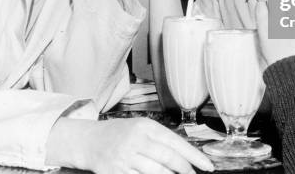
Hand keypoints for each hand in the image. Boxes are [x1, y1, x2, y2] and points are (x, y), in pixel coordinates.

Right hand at [47, 117, 213, 173]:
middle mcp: (136, 140)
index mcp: (145, 126)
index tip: (207, 166)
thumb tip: (184, 155)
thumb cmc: (118, 134)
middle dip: (185, 170)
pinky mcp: (116, 172)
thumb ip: (160, 139)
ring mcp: (125, 157)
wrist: (88, 141)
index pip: (175, 142)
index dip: (194, 156)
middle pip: (168, 158)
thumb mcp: (140, 128)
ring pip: (156, 172)